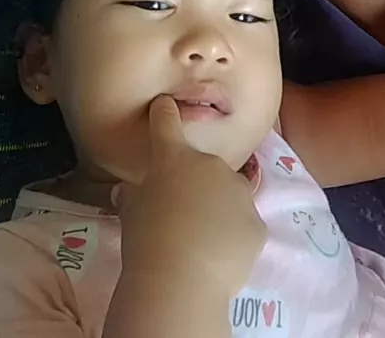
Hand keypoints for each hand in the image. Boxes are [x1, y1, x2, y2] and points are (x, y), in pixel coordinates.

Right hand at [115, 95, 265, 297]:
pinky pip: (244, 225)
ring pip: (230, 194)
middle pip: (204, 166)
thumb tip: (127, 193)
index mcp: (175, 158)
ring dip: (218, 208)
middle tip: (180, 214)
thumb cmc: (146, 239)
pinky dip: (233, 236)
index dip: (164, 113)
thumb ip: (132, 197)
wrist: (180, 279)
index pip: (166, 124)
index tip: (164, 104)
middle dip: (195, 184)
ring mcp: (239, 192)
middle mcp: (211, 165)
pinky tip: (217, 257)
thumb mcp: (129, 214)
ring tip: (201, 240)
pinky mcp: (257, 223)